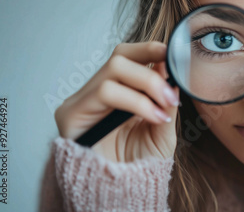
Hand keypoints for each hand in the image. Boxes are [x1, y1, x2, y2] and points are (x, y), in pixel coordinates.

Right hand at [54, 41, 178, 161]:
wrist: (124, 193)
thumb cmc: (140, 162)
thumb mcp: (162, 127)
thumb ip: (164, 98)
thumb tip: (169, 69)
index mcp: (117, 91)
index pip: (127, 57)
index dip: (149, 50)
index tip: (172, 55)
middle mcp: (96, 92)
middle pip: (118, 58)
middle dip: (151, 72)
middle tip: (171, 94)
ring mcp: (81, 102)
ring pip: (112, 72)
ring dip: (146, 86)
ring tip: (165, 107)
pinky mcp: (70, 114)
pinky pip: (105, 92)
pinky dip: (135, 101)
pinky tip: (152, 117)